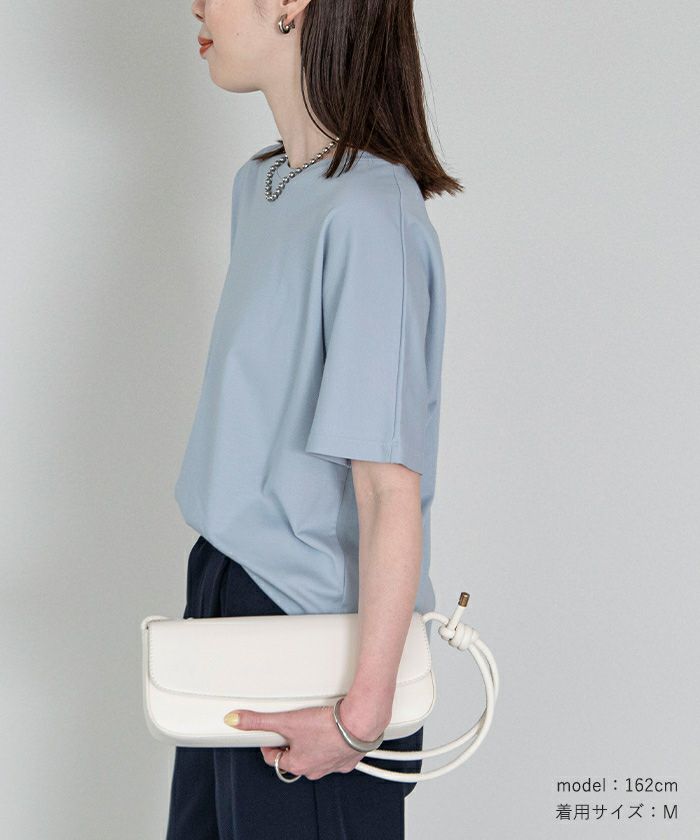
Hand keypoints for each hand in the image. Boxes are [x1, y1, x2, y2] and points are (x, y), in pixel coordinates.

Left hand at [223, 699, 390, 780]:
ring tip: (314, 725)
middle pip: (296, 757)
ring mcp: (333, 764)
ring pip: (317, 756)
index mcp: (298, 763)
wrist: (359, 722)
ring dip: (312, 744)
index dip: (270, 745)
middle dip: (292, 743)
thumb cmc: (327, 726)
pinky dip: (333, 744)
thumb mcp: (286, 720)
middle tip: (294, 726)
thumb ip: (258, 721)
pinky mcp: (349, 757)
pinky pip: (337, 753)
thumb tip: (235, 720)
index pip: (275, 759)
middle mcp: (315, 768)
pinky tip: (333, 730)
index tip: (270, 736)